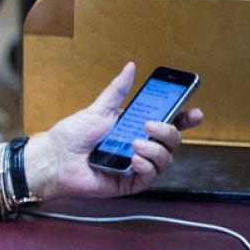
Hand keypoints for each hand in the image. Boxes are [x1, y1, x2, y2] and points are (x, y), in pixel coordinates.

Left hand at [25, 62, 203, 199]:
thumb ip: (117, 90)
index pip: (168, 123)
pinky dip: (146, 166)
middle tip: (150, 125)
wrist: (54, 160)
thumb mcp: (97, 109)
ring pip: (165, 159)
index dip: (185, 119)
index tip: (194, 112)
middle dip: (168, 132)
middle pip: (173, 141)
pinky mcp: (130, 182)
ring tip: (135, 143)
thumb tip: (130, 67)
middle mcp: (140, 146)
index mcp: (135, 128)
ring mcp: (136, 165)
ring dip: (155, 149)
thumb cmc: (71, 136)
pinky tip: (133, 159)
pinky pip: (150, 177)